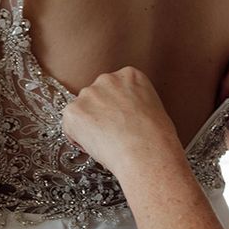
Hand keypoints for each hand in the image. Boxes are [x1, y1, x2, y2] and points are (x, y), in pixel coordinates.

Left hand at [62, 67, 180, 177]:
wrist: (147, 154)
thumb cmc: (157, 138)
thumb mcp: (152, 107)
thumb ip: (132, 102)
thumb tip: (121, 115)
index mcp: (129, 75)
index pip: (113, 88)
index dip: (116, 108)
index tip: (122, 121)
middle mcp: (107, 78)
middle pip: (96, 96)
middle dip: (100, 114)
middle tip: (113, 134)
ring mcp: (88, 93)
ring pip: (81, 111)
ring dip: (88, 126)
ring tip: (108, 142)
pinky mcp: (74, 110)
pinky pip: (70, 127)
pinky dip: (78, 139)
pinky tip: (97, 146)